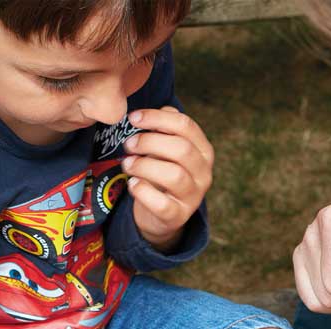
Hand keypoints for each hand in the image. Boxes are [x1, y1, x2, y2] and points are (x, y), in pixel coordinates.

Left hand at [122, 106, 213, 250]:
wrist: (161, 214)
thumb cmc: (162, 173)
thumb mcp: (166, 149)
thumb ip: (166, 128)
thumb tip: (161, 110)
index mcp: (203, 151)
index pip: (186, 126)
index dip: (157, 118)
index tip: (133, 118)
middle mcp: (204, 174)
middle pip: (181, 149)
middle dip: (149, 142)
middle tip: (128, 144)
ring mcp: (193, 197)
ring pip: (174, 175)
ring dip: (144, 166)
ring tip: (127, 164)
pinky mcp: (178, 216)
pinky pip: (162, 203)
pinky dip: (143, 191)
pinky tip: (132, 184)